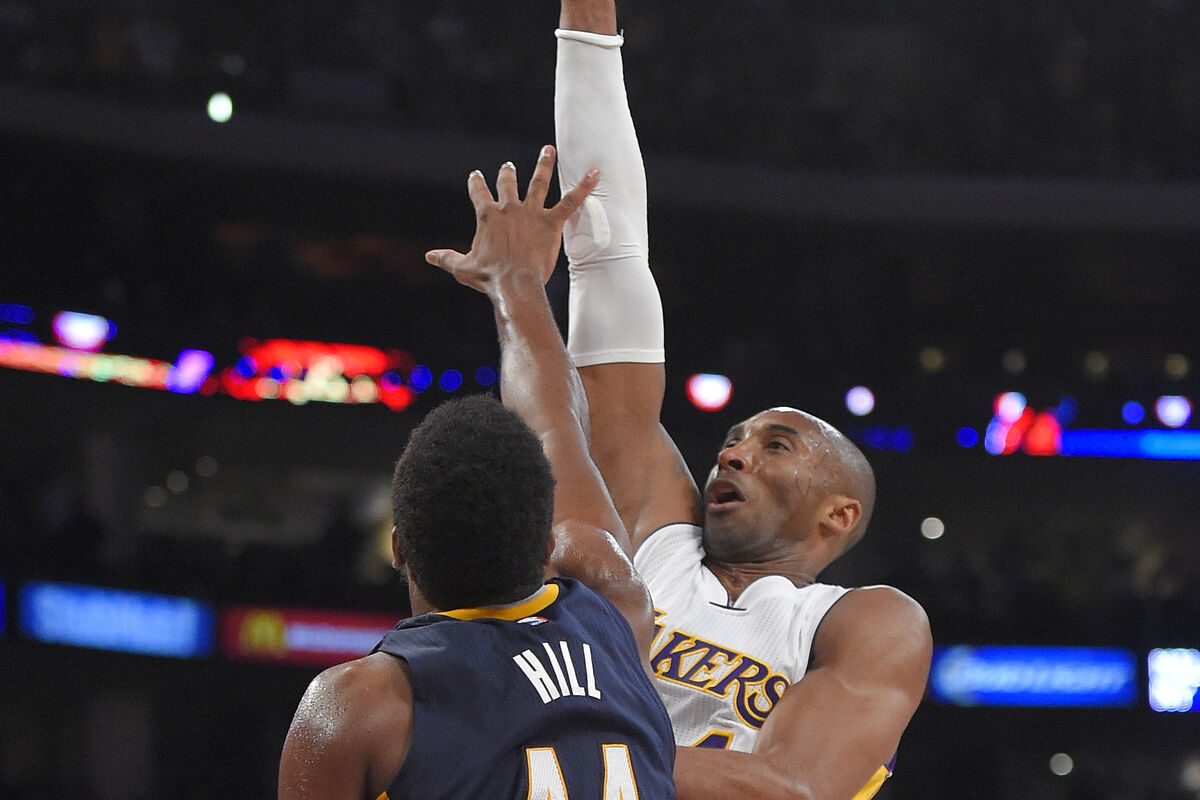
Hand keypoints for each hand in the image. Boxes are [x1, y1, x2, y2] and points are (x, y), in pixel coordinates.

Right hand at [426, 145, 598, 294]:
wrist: (514, 284)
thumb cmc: (489, 277)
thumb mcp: (463, 268)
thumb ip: (446, 258)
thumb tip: (428, 257)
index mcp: (487, 216)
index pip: (478, 192)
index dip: (476, 183)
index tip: (475, 176)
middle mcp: (509, 208)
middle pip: (508, 183)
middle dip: (507, 172)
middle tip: (509, 165)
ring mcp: (531, 213)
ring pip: (538, 182)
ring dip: (544, 164)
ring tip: (548, 150)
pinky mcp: (551, 223)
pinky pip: (572, 201)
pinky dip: (585, 186)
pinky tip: (596, 173)